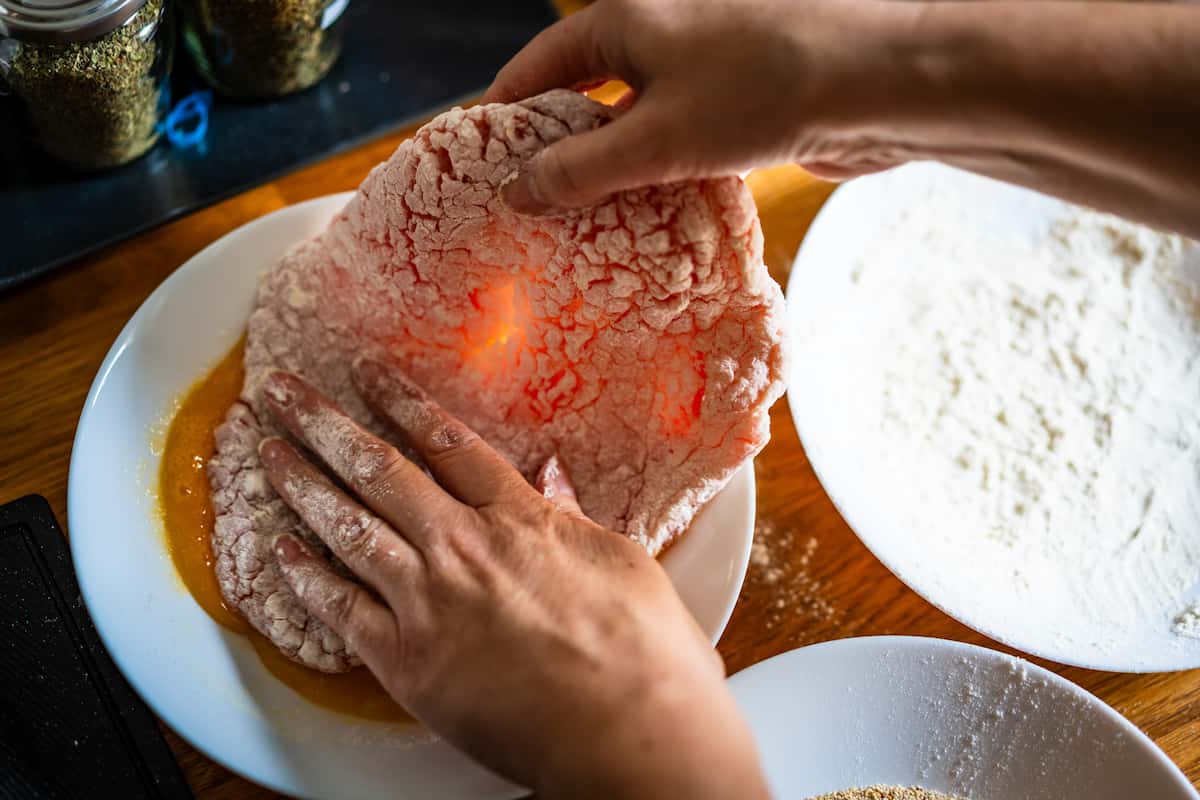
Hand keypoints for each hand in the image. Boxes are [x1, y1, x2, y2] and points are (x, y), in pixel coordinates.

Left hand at [257, 361, 769, 798]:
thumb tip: (553, 478)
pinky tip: (277, 550)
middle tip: (281, 389)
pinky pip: (340, 610)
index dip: (401, 401)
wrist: (629, 735)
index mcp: (520, 518)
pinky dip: (304, 577)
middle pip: (379, 469)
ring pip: (347, 527)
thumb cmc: (644, 654)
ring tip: (264, 451)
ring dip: (300, 483)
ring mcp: (429, 602)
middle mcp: (464, 546)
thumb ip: (575, 516)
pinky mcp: (408, 663)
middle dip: (322, 422)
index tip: (366, 372)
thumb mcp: (622, 562)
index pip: (447, 442)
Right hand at [484, 0, 919, 212]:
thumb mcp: (655, 139)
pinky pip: (679, 140)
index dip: (502, 116)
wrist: (878, 84)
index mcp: (624, 20)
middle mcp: (658, 34)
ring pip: (634, 123)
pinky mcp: (740, 103)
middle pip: (584, 94)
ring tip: (580, 229)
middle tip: (528, 209)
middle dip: (556, 150)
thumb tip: (515, 192)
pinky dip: (657, 176)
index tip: (477, 166)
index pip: (536, 65)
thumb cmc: (762, 90)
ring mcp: (702, 67)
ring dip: (610, 172)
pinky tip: (647, 221)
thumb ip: (579, 169)